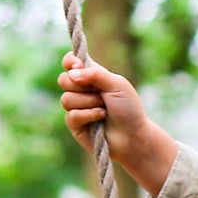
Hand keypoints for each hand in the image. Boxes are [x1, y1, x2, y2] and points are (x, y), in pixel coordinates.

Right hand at [58, 54, 177, 195]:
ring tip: (104, 109)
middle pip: (63, 79)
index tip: (78, 66)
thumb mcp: (117, 85)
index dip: (70, 62)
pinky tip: (101, 117)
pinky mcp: (75, 124)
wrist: (133, 136)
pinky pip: (72, 115)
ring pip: (66, 99)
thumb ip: (95, 74)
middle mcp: (81, 90)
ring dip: (89, 103)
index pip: (71, 62)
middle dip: (82, 86)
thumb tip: (72, 74)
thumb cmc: (129, 109)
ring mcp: (76, 107)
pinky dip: (88, 115)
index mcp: (91, 76)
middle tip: (101, 95)